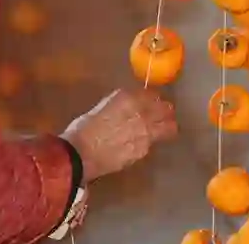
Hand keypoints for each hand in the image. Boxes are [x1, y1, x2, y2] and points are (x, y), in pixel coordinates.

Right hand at [61, 88, 176, 182]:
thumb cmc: (83, 128)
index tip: (153, 102)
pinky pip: (153, 143)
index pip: (153, 95)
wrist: (79, 154)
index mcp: (130, 98)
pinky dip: (149, 141)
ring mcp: (146, 132)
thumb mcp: (103, 106)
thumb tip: (132, 103)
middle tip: (163, 114)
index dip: (154, 99)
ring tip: (162, 129)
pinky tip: (139, 143)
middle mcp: (143, 113)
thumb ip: (122, 102)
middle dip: (166, 111)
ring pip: (169, 127)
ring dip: (166, 126)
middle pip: (167, 109)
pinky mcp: (144, 150)